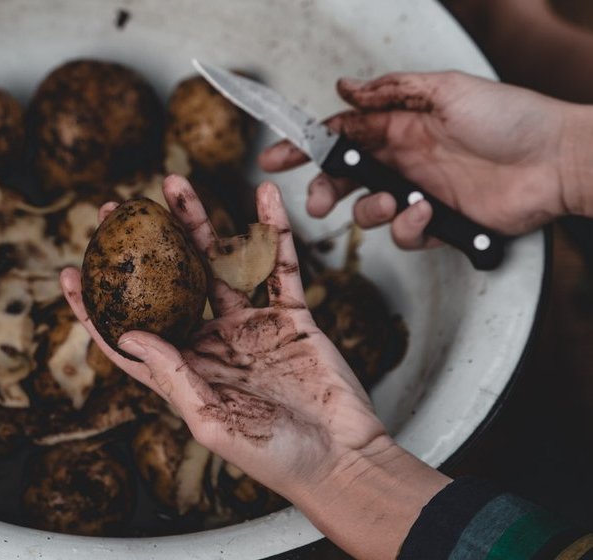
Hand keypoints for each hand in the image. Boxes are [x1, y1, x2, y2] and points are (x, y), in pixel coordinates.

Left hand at [60, 176, 448, 558]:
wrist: (343, 459)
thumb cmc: (276, 459)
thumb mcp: (213, 424)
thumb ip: (173, 377)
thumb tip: (130, 334)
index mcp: (182, 371)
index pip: (128, 334)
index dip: (96, 306)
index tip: (70, 271)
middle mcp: (209, 343)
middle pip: (168, 283)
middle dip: (143, 244)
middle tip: (119, 206)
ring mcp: (248, 325)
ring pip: (216, 262)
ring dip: (198, 222)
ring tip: (176, 184)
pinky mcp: (288, 315)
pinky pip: (279, 264)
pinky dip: (274, 230)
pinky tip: (263, 196)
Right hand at [259, 71, 588, 248]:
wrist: (557, 160)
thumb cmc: (510, 118)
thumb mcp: (446, 90)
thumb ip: (391, 90)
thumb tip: (344, 88)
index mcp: (399, 126)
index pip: (339, 135)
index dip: (303, 147)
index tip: (274, 159)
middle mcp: (403, 159)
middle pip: (344, 178)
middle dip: (324, 189)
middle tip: (318, 201)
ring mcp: (418, 192)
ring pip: (367, 211)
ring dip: (369, 210)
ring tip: (391, 201)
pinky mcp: (438, 224)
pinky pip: (405, 234)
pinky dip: (408, 226)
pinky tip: (427, 211)